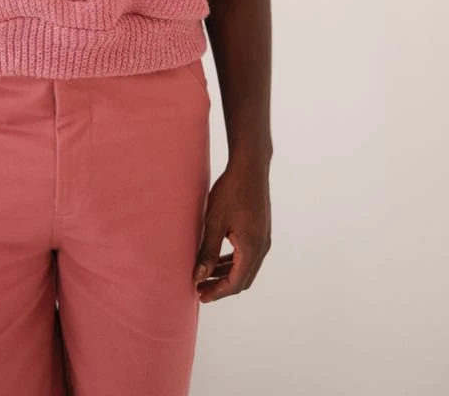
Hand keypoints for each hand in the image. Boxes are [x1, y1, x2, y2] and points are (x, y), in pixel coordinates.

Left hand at [193, 159, 270, 301]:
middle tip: (200, 288)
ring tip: (205, 275)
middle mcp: (262, 247)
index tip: (200, 295)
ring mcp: (264, 239)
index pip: (235, 283)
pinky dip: (233, 262)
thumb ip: (208, 251)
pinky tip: (218, 258)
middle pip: (243, 279)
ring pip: (246, 267)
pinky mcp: (261, 231)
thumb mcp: (214, 222)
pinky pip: (248, 255)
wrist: (250, 167)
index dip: (217, 292)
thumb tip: (198, 276)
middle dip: (221, 286)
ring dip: (227, 274)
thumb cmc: (231, 191)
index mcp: (252, 249)